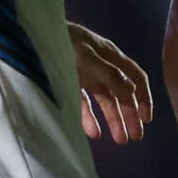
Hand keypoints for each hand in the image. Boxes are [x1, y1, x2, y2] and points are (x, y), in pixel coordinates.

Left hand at [70, 21, 152, 144]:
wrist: (31, 36)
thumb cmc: (63, 42)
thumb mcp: (87, 58)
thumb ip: (110, 74)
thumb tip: (133, 91)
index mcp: (112, 56)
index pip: (136, 78)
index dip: (144, 98)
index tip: (146, 119)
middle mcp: (103, 67)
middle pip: (123, 93)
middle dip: (130, 115)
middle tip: (135, 137)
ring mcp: (86, 75)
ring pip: (106, 100)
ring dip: (114, 119)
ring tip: (120, 141)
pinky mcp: (71, 83)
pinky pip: (84, 103)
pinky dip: (90, 118)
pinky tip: (93, 133)